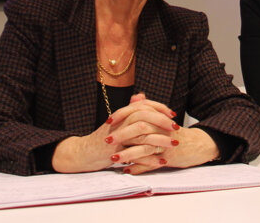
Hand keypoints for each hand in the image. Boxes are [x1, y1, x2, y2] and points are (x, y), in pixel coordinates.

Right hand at [51, 94, 178, 173]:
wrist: (83, 153)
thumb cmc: (103, 138)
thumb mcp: (117, 122)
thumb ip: (130, 110)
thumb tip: (142, 97)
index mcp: (121, 114)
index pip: (142, 105)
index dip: (159, 108)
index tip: (172, 114)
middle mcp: (119, 123)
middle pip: (143, 116)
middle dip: (162, 121)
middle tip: (176, 128)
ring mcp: (116, 138)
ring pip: (142, 135)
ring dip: (160, 140)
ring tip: (173, 144)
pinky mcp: (115, 153)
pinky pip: (136, 155)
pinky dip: (150, 159)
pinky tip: (161, 161)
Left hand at [116, 93, 218, 174]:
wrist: (197, 145)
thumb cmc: (176, 133)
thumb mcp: (163, 118)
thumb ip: (148, 108)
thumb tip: (135, 97)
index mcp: (159, 117)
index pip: (139, 111)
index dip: (122, 115)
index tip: (109, 121)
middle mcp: (163, 129)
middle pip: (140, 129)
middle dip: (122, 135)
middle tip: (107, 140)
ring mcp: (166, 144)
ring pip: (144, 148)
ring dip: (127, 154)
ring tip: (113, 159)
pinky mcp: (169, 158)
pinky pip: (151, 164)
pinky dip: (138, 168)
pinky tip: (127, 170)